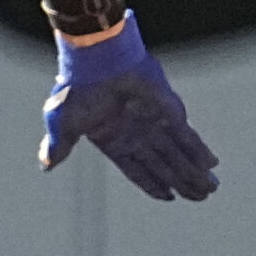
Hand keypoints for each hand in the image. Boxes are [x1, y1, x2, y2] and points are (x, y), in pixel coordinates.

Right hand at [39, 12, 217, 201]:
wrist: (97, 58)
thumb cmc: (77, 88)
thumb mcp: (63, 124)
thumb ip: (59, 148)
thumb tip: (45, 166)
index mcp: (113, 140)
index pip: (137, 170)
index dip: (153, 184)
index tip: (169, 197)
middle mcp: (137, 134)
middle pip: (164, 166)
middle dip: (182, 182)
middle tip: (201, 196)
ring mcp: (154, 123)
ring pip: (177, 155)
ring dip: (193, 172)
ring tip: (209, 189)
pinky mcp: (168, 111)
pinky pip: (186, 137)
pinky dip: (199, 151)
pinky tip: (210, 165)